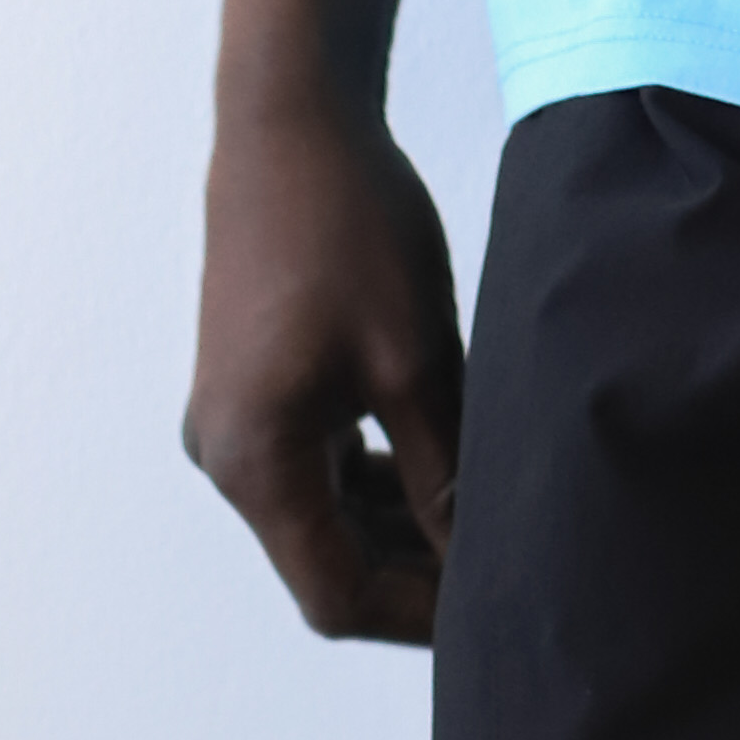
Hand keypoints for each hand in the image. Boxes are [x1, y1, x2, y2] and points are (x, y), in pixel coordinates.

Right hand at [184, 83, 465, 643]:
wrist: (292, 123)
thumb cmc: (353, 232)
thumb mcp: (416, 361)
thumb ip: (445, 472)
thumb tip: (483, 562)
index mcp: (255, 462)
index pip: (335, 596)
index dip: (418, 616)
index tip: (497, 610)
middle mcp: (228, 455)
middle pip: (327, 559)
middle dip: (416, 574)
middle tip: (511, 568)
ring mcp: (234, 420)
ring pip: (325, 513)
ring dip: (401, 525)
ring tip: (491, 518)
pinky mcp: (253, 385)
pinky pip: (316, 462)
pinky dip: (378, 477)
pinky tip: (445, 463)